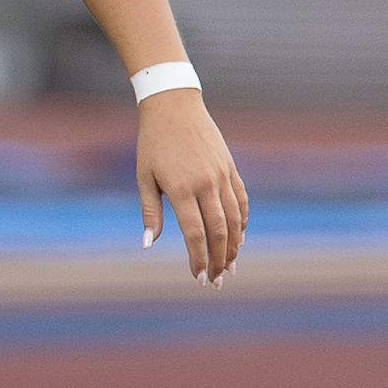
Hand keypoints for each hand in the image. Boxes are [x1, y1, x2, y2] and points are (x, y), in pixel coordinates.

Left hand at [138, 89, 248, 284]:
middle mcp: (206, 183)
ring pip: (236, 218)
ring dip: (235, 246)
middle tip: (216, 281)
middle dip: (219, 259)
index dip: (198, 258)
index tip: (199, 277)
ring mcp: (222, 175)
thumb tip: (148, 244)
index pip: (195, 233)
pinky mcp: (230, 167)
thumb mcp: (144, 176)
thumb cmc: (152, 143)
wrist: (174, 106)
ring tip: (231, 267)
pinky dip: (243, 221)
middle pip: (220, 230)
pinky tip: (239, 238)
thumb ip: (150, 211)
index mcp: (181, 188)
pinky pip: (242, 200)